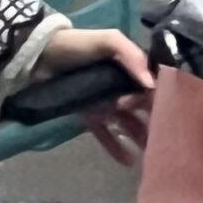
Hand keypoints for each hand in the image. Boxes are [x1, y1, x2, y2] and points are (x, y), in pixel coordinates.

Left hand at [31, 25, 153, 164]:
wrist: (40, 56)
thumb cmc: (76, 45)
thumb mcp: (107, 41)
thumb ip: (131, 56)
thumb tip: (150, 85)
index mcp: (129, 67)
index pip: (150, 87)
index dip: (156, 99)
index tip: (156, 110)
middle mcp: (121, 86)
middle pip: (142, 108)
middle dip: (153, 122)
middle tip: (162, 138)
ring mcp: (105, 103)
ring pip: (128, 124)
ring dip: (140, 138)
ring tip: (151, 153)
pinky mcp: (90, 116)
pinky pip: (106, 134)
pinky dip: (116, 148)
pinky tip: (128, 162)